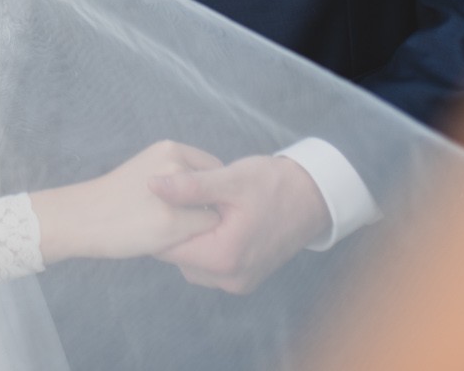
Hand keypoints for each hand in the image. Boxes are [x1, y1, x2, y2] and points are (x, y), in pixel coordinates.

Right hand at [33, 140, 222, 262]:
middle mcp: (176, 164)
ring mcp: (175, 193)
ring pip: (213, 215)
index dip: (208, 192)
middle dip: (208, 208)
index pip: (213, 170)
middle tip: (180, 219)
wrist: (83, 216)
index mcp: (170, 148)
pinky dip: (193, 242)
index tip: (191, 206)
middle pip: (217, 192)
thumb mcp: (149, 170)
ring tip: (170, 229)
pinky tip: (166, 240)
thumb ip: (180, 175)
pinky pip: (202, 235)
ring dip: (201, 226)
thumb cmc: (117, 197)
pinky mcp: (172, 222)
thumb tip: (215, 195)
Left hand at [148, 154, 329, 292]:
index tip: (158, 197)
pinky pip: (208, 266)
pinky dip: (204, 244)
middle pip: (178, 257)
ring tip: (199, 207)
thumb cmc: (273, 185)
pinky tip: (211, 220)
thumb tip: (151, 185)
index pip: (167, 248)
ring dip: (189, 237)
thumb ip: (190, 186)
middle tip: (179, 198)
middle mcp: (230, 279)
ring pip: (191, 262)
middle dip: (174, 229)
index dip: (158, 220)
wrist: (312, 198)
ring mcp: (238, 283)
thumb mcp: (229, 180)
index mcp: (224, 258)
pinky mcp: (243, 279)